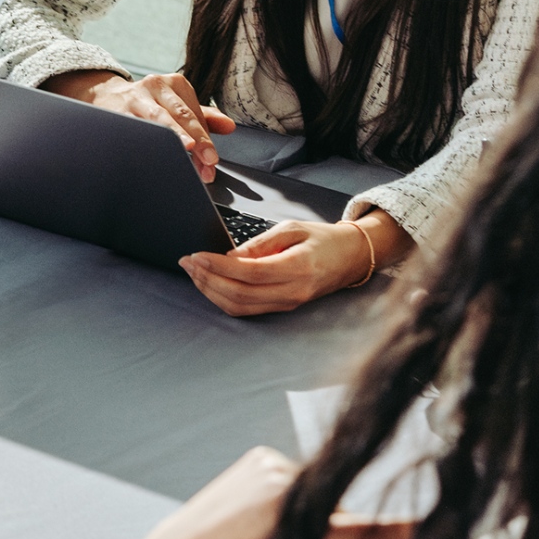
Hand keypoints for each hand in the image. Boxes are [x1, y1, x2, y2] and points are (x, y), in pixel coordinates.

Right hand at [43, 69, 233, 181]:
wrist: (104, 96)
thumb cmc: (147, 104)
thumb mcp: (176, 104)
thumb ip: (204, 116)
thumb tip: (229, 126)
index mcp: (175, 83)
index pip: (196, 114)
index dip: (207, 140)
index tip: (212, 162)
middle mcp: (155, 85)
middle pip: (180, 115)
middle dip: (197, 139)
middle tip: (208, 161)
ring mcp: (133, 98)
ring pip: (157, 120)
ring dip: (173, 137)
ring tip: (186, 149)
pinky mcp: (114, 112)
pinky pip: (133, 130)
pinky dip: (145, 143)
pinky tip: (152, 154)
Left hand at [120, 446, 411, 538]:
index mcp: (296, 533)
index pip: (363, 531)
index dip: (401, 532)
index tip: (432, 528)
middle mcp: (286, 491)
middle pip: (342, 512)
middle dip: (341, 537)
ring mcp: (272, 467)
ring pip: (321, 494)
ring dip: (315, 517)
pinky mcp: (260, 456)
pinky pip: (297, 478)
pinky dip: (295, 498)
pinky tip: (266, 519)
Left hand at [179, 212, 404, 316]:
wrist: (351, 257)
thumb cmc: (323, 239)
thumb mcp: (292, 228)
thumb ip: (260, 244)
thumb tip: (229, 256)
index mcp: (297, 268)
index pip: (249, 273)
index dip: (218, 266)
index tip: (196, 255)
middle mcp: (292, 291)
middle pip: (239, 294)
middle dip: (207, 279)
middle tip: (187, 262)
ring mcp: (288, 303)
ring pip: (240, 307)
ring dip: (211, 291)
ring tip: (194, 273)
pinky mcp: (283, 307)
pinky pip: (247, 309)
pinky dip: (224, 299)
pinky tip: (211, 284)